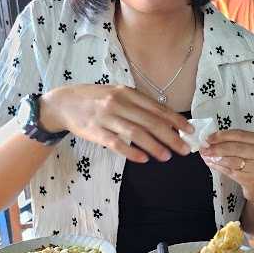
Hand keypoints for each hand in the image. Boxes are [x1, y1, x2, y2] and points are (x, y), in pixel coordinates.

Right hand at [40, 84, 192, 162]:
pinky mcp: (95, 131)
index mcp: (127, 93)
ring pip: (136, 133)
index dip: (175, 120)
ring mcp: (106, 117)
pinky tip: (143, 159)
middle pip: (150, 122)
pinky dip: (131, 152)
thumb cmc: (95, 99)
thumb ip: (137, 104)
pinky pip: (116, 143)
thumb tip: (164, 119)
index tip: (189, 131)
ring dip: (154, 145)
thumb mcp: (117, 94)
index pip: (157, 108)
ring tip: (167, 156)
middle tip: (184, 149)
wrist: (63, 103)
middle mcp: (119, 103)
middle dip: (171, 136)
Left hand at [200, 129, 253, 198]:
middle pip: (235, 147)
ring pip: (232, 160)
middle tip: (203, 148)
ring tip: (205, 155)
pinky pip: (230, 171)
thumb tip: (210, 140)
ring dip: (215, 157)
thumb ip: (234, 143)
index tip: (208, 137)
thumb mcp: (250, 151)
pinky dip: (218, 166)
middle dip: (217, 147)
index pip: (240, 134)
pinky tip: (210, 163)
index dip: (222, 135)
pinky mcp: (251, 179)